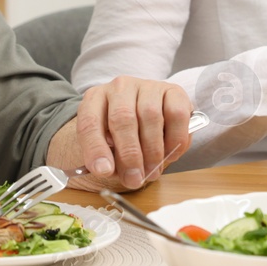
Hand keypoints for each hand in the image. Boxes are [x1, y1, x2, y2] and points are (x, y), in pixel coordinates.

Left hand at [73, 76, 193, 189]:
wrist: (145, 121)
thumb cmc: (122, 137)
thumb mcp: (107, 148)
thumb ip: (107, 160)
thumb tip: (108, 170)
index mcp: (95, 99)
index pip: (90, 121)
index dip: (95, 148)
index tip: (103, 171)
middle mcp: (120, 87)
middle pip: (122, 118)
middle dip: (129, 154)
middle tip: (134, 179)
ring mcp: (147, 86)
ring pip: (150, 116)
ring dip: (153, 151)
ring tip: (152, 171)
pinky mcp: (173, 91)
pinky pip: (177, 114)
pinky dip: (175, 139)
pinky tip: (170, 152)